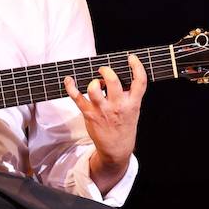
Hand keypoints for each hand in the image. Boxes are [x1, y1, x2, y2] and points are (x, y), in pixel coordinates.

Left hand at [63, 53, 145, 188]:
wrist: (116, 149)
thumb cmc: (124, 126)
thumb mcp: (133, 111)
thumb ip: (129, 95)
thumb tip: (116, 76)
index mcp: (132, 104)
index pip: (139, 82)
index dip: (136, 66)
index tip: (130, 58)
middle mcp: (118, 106)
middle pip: (112, 81)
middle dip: (106, 71)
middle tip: (103, 71)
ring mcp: (103, 110)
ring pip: (93, 88)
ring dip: (92, 81)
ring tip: (95, 84)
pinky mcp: (89, 114)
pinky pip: (77, 97)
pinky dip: (70, 86)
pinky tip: (69, 80)